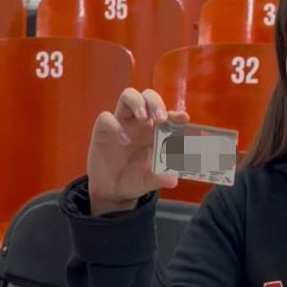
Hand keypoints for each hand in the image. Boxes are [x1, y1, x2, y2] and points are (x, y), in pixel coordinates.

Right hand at [87, 88, 182, 216]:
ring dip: (137, 102)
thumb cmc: (134, 179)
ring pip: (128, 96)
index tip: (184, 118)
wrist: (111, 191)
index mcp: (155, 131)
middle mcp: (139, 123)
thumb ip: (160, 179)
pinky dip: (116, 126)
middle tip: (160, 118)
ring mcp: (121, 123)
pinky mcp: (102, 130)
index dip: (176, 114)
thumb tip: (174, 181)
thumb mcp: (148, 181)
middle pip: (148, 96)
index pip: (167, 115)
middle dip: (155, 103)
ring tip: (143, 117)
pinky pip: (106, 118)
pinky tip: (125, 140)